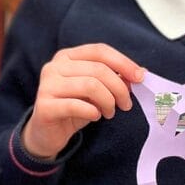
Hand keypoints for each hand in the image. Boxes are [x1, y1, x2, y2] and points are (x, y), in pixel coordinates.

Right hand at [22, 43, 144, 159]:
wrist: (48, 133)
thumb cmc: (75, 107)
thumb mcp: (97, 90)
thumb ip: (114, 79)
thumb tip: (140, 73)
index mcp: (66, 57)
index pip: (99, 51)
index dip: (123, 62)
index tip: (140, 77)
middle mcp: (53, 67)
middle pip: (98, 69)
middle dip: (119, 88)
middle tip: (126, 104)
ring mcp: (46, 86)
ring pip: (90, 86)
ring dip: (108, 101)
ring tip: (110, 112)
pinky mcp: (44, 106)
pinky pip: (77, 105)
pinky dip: (93, 112)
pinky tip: (95, 116)